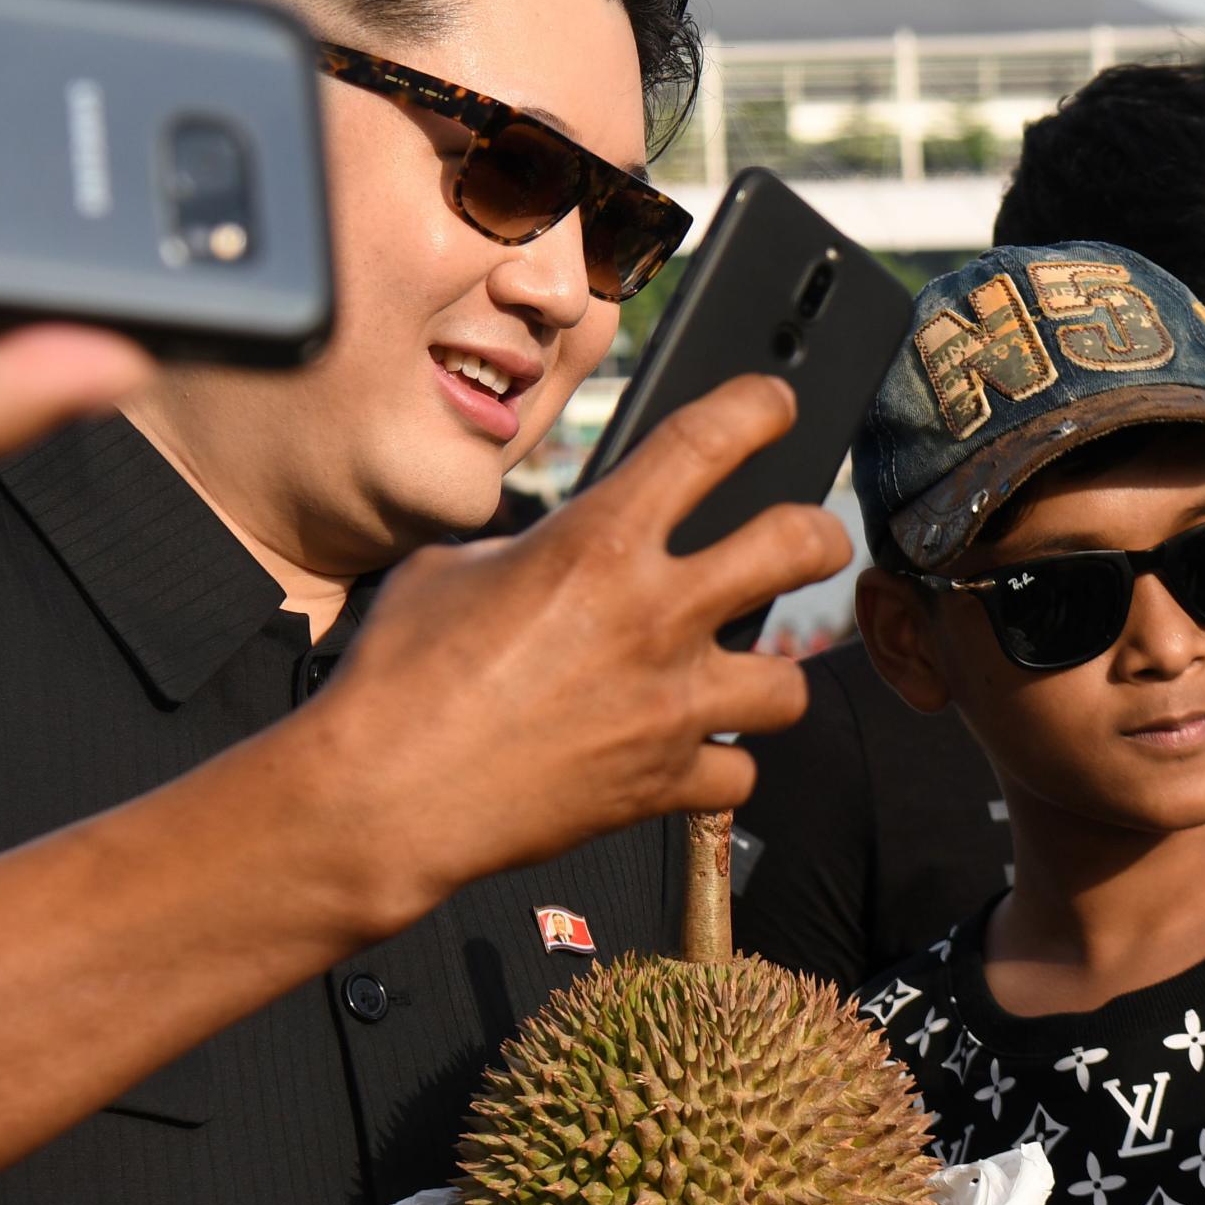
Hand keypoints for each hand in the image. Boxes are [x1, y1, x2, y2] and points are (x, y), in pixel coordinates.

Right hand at [290, 375, 853, 932]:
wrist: (384, 797)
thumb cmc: (398, 680)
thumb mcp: (453, 570)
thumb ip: (529, 547)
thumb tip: (552, 549)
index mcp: (599, 543)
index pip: (710, 440)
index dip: (758, 408)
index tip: (773, 407)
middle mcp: (653, 616)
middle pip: (796, 547)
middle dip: (819, 535)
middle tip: (812, 540)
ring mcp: (669, 704)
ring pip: (789, 683)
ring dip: (770, 676)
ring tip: (744, 674)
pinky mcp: (663, 783)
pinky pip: (738, 773)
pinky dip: (718, 765)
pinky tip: (691, 755)